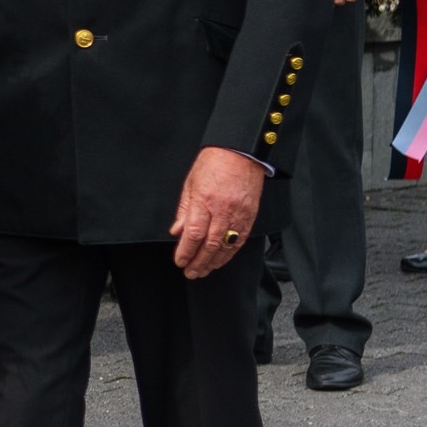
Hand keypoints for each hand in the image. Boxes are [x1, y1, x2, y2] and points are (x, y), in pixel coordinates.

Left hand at [169, 147, 264, 278]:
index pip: (193, 234)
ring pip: (226, 247)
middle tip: (190, 272)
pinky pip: (239, 241)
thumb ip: (184, 210)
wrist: (241, 153)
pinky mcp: (250, 217)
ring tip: (203, 271)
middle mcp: (222, 211)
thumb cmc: (214, 163)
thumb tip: (177, 231)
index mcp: (205, 201)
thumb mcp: (191, 183)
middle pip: (209, 245)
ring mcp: (238, 215)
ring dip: (213, 262)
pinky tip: (221, 260)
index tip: (179, 261)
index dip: (186, 251)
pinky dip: (229, 254)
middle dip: (198, 262)